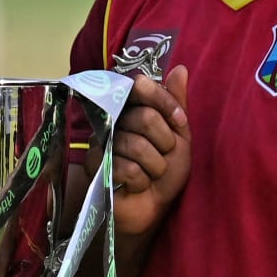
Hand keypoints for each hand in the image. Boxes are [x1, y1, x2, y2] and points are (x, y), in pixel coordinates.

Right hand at [106, 65, 191, 237]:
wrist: (152, 208)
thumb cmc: (166, 172)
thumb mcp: (179, 137)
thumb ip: (177, 104)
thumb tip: (181, 68)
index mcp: (132, 108)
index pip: (139, 85)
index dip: (163, 101)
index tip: (180, 122)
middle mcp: (113, 120)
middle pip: (144, 118)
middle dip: (164, 143)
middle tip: (163, 157)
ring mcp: (101, 142)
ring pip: (138, 147)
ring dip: (155, 168)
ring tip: (151, 175)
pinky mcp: (95, 166)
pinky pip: (127, 169)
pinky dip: (142, 182)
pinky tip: (137, 186)